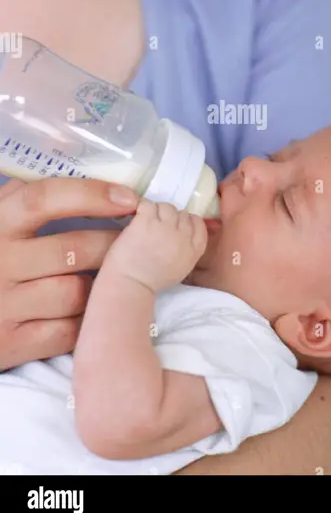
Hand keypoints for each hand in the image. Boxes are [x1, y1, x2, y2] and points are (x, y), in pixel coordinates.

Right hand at [0, 177, 138, 369]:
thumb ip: (19, 197)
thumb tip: (72, 166)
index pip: (45, 199)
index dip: (91, 195)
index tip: (128, 198)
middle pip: (74, 249)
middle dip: (114, 245)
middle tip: (135, 243)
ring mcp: (2, 307)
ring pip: (77, 293)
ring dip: (103, 285)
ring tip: (114, 278)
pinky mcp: (10, 345)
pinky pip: (68, 333)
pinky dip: (88, 322)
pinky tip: (93, 312)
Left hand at [101, 199, 207, 293]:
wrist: (130, 285)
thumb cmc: (151, 281)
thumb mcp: (182, 268)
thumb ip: (187, 248)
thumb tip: (183, 232)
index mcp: (194, 250)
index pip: (198, 222)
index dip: (187, 220)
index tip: (175, 225)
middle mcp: (182, 236)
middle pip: (181, 213)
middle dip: (170, 217)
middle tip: (157, 226)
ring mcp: (165, 227)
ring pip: (166, 206)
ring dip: (156, 212)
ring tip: (146, 223)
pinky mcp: (146, 221)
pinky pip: (147, 205)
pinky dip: (141, 209)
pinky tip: (136, 219)